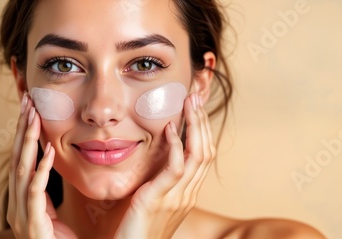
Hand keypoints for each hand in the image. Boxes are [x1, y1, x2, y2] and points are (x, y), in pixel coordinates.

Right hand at [7, 93, 76, 238]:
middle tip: (28, 101)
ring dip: (28, 140)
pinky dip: (41, 169)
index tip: (30, 108)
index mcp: (20, 198)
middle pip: (17, 157)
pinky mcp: (31, 222)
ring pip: (22, 168)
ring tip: (34, 116)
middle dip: (22, 128)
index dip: (23, 133)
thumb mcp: (49, 211)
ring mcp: (20, 213)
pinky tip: (47, 150)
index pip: (20, 158)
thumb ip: (44, 191)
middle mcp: (15, 202)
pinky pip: (35, 191)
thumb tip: (48, 163)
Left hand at [115, 93, 215, 238]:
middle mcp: (188, 194)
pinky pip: (176, 169)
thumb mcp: (152, 199)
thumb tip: (157, 156)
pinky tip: (171, 128)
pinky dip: (177, 146)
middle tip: (195, 96)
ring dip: (195, 126)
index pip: (203, 155)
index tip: (195, 107)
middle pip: (205, 151)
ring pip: (197, 156)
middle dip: (202, 121)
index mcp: (187, 193)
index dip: (202, 129)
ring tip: (189, 103)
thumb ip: (159, 180)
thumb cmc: (136, 229)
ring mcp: (177, 198)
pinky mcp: (160, 200)